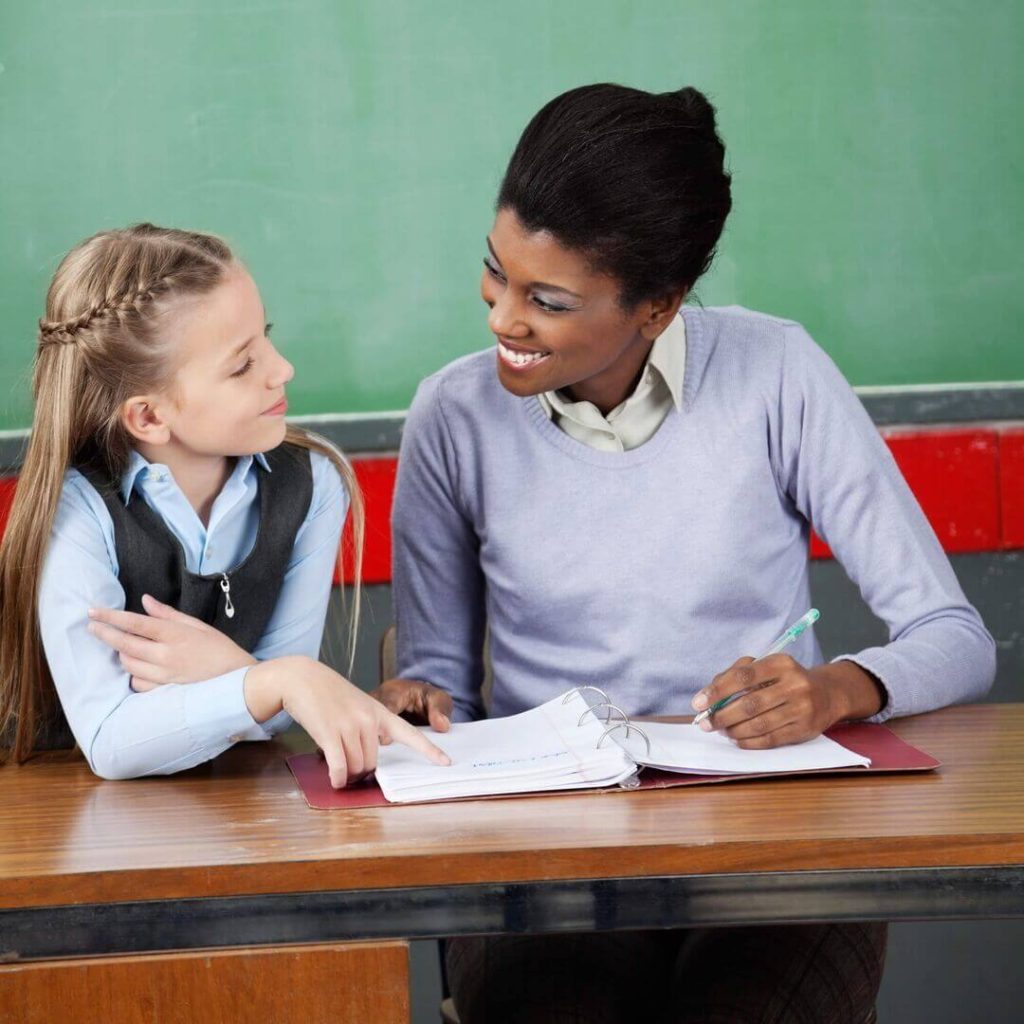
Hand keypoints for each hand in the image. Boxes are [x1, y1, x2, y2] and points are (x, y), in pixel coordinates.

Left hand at [87, 594, 255, 690]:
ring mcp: (164, 675)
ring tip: (121, 647)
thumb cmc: (221, 649)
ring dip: (121, 654)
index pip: (135, 623)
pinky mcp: (165, 691)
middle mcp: (166, 655)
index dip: (111, 617)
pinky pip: (138, 684)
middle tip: (91, 627)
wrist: (239, 680)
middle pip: (124, 643)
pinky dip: (133, 675)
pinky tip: (136, 668)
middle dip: (104, 634)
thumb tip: (145, 600)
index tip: (94, 612)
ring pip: (128, 664)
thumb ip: (168, 614)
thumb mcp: (198, 626)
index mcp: (175, 634)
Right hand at [244, 657, 451, 787]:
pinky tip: (335, 780)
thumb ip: (369, 727)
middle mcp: (368, 719)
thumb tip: (371, 756)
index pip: (410, 733)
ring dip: (346, 774)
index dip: (429, 750)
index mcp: (379, 711)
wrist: (301, 677)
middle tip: (345, 764)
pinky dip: (338, 778)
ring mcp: (349, 725)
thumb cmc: (328, 694)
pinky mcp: (329, 732)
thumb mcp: (357, 703)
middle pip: (372, 762)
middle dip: (360, 770)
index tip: (446, 762)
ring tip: (335, 764)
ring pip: (355, 767)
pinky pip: (340, 766)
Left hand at [691, 656, 884, 748]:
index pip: (743, 676)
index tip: (698, 703)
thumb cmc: (785, 680)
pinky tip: (737, 738)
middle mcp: (795, 684)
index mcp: (781, 663)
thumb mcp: (766, 667)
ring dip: (733, 730)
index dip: (717, 690)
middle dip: (722, 715)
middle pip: (749, 703)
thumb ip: (736, 674)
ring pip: (759, 724)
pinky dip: (748, 741)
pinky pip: (770, 739)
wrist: (828, 694)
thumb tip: (709, 696)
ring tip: (721, 730)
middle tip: (705, 723)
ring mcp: (802, 708)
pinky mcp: (805, 729)